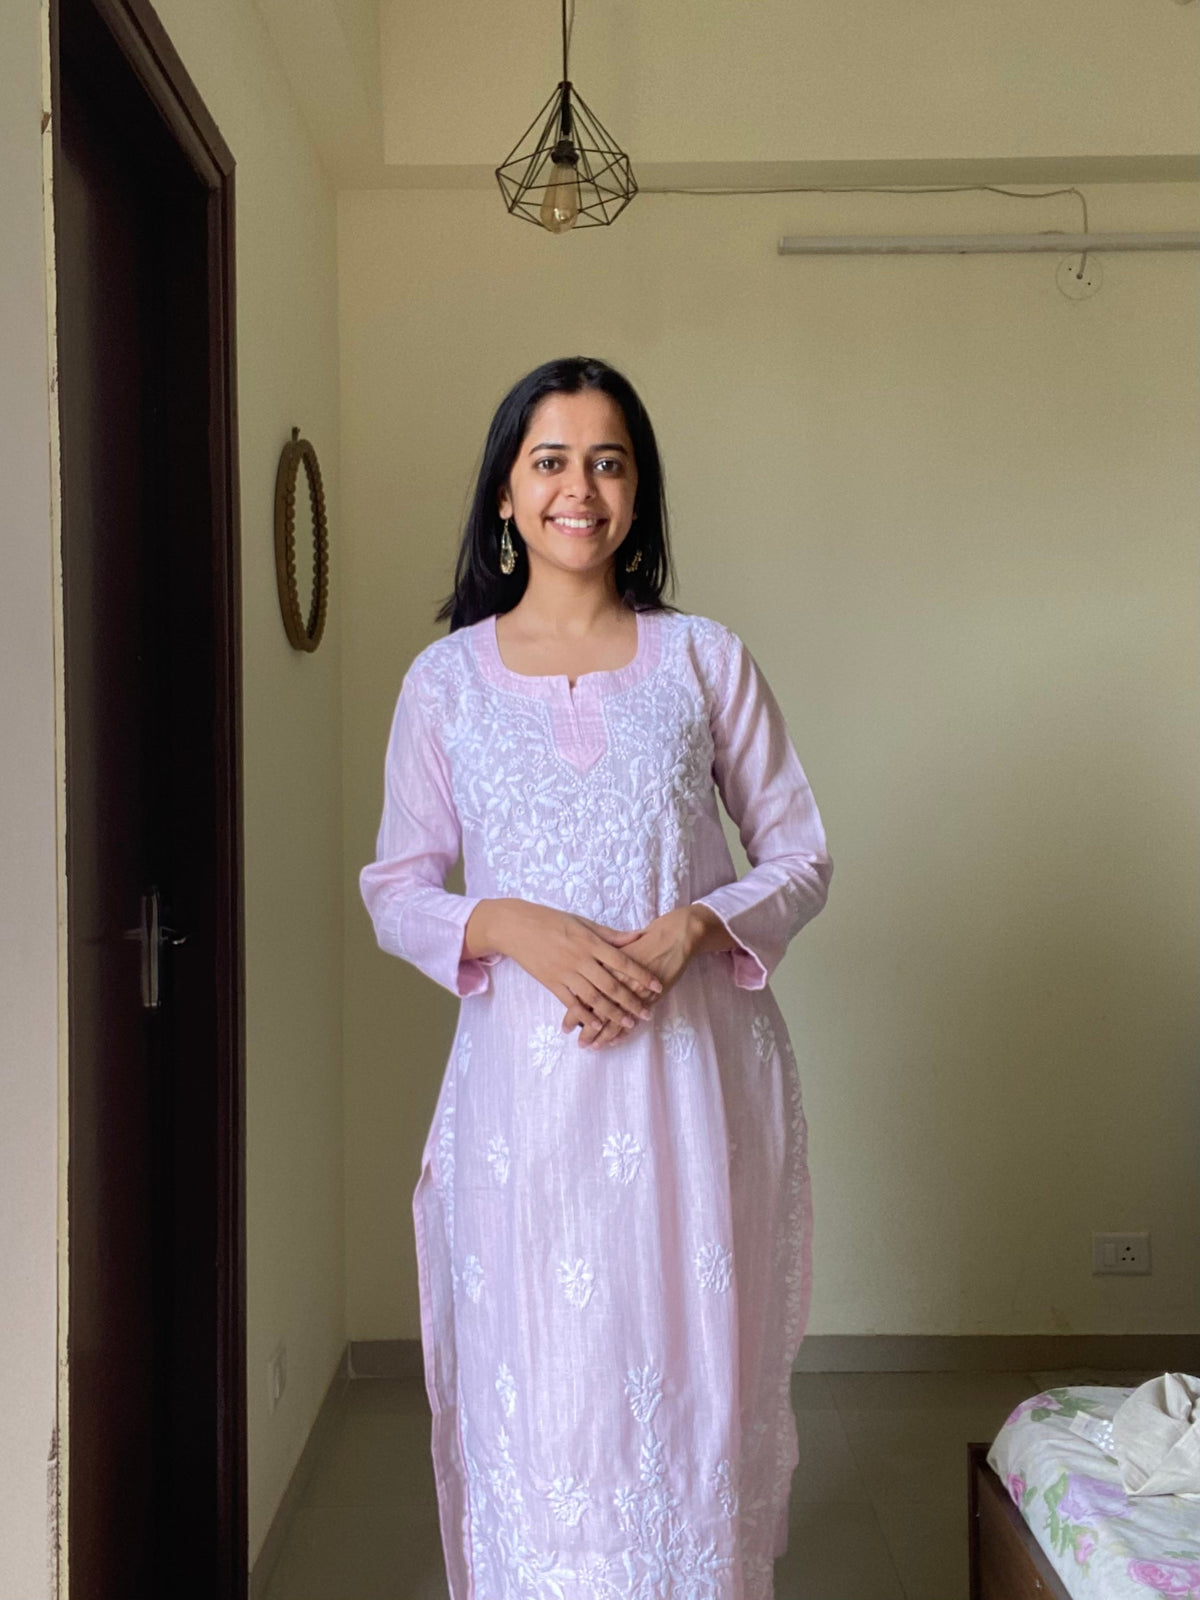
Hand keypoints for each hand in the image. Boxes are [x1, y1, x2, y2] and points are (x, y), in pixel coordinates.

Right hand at [487, 903, 663, 1045]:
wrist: (517, 926)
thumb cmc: (553, 921)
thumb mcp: (584, 922)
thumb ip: (611, 935)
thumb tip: (638, 937)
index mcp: (591, 942)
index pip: (623, 961)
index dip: (641, 974)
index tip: (657, 986)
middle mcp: (581, 958)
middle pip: (611, 984)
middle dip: (631, 1001)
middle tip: (647, 1013)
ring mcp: (565, 972)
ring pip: (593, 996)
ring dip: (612, 1012)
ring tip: (627, 1023)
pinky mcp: (551, 982)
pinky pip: (570, 1001)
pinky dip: (584, 1014)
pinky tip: (596, 1024)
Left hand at [560, 907, 702, 1049]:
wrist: (674, 936)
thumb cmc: (645, 938)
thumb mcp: (616, 943)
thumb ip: (600, 961)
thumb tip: (585, 971)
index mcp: (602, 964)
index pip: (582, 994)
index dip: (573, 1013)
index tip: (566, 1027)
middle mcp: (614, 978)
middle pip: (595, 1010)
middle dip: (586, 1029)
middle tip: (579, 1044)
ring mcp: (631, 989)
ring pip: (612, 1017)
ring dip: (602, 1035)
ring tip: (593, 1046)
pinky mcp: (647, 996)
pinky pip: (631, 1018)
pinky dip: (623, 1031)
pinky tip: (615, 1041)